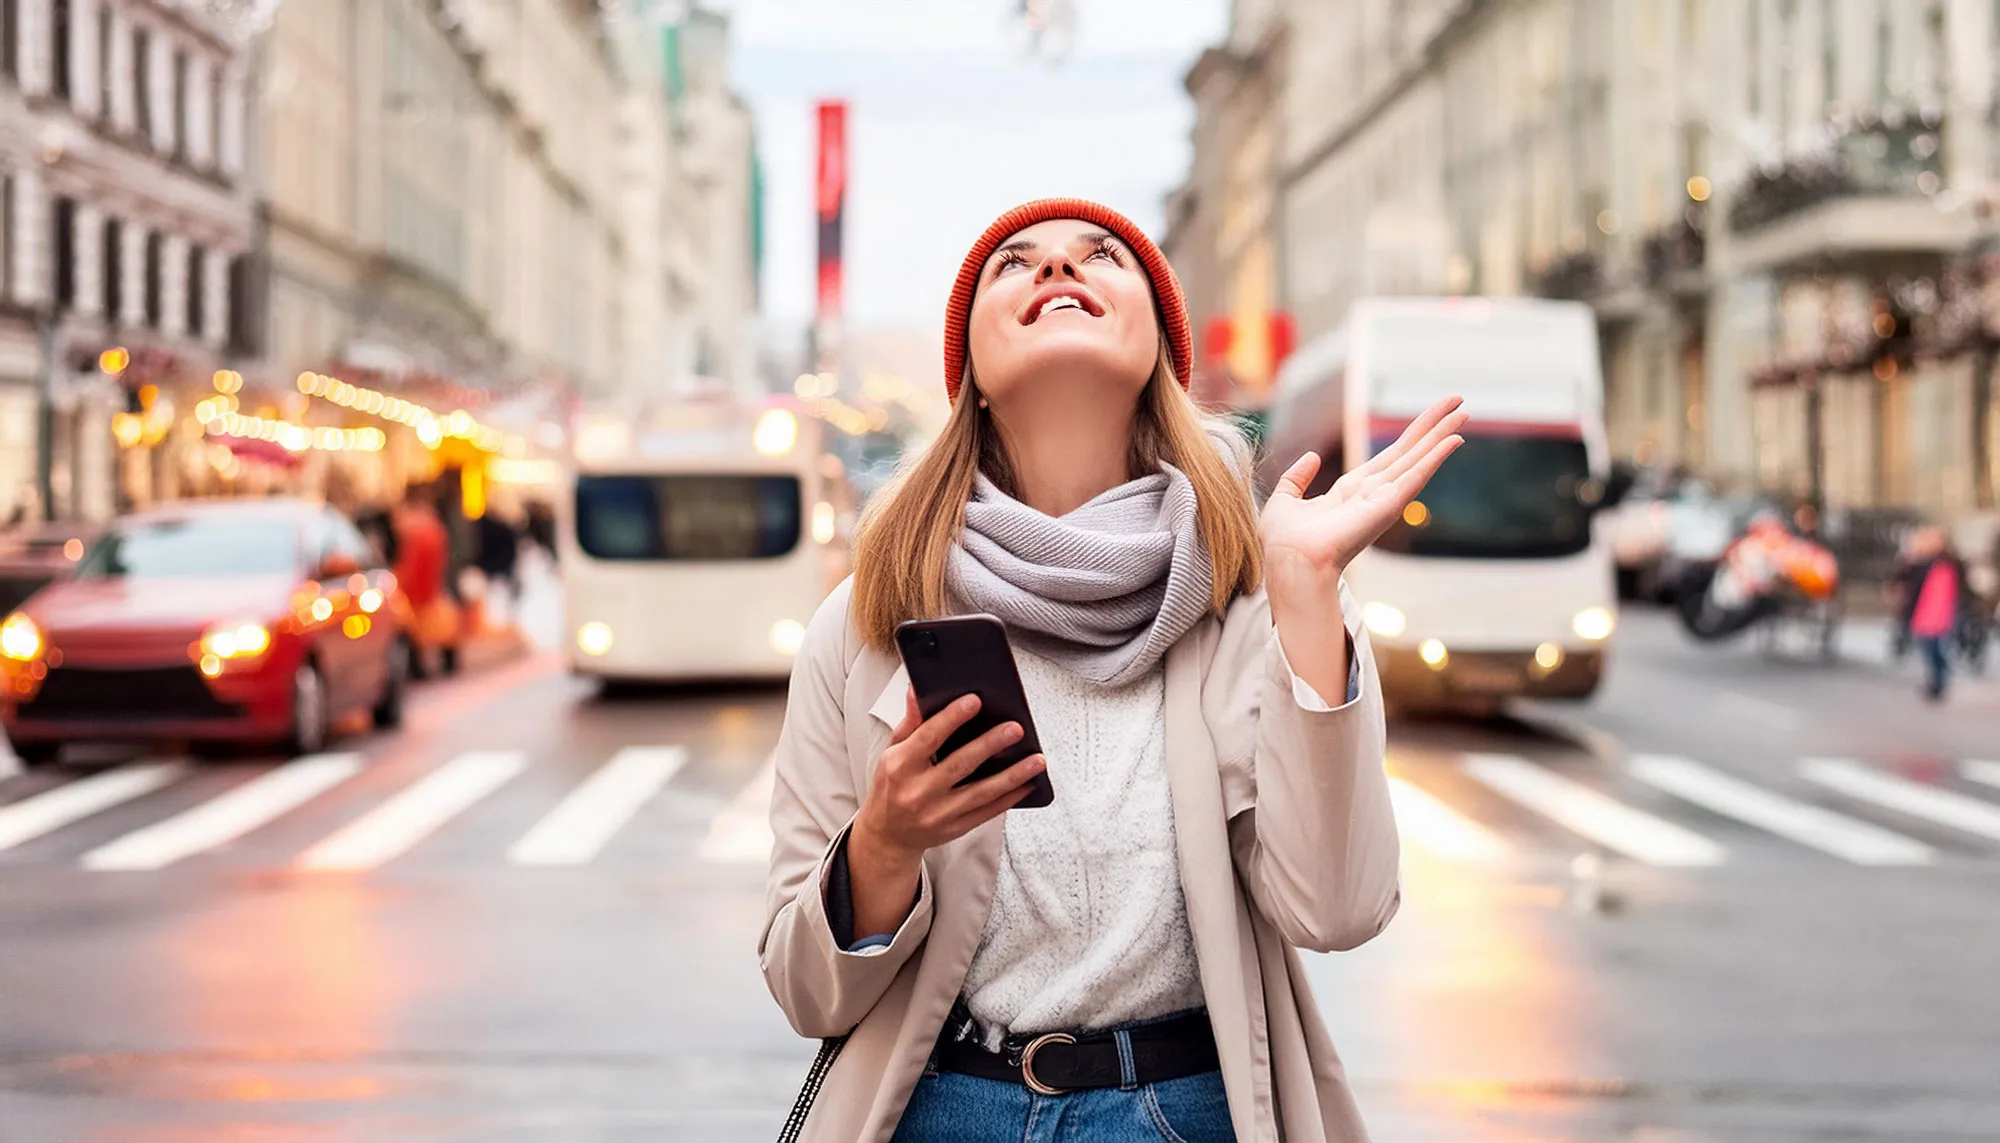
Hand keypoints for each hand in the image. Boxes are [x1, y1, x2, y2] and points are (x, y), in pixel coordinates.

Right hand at [851, 690, 1046, 870]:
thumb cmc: (891, 786)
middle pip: (960, 764)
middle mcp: (918, 791)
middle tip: (1016, 728)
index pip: (928, 737)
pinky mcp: (955, 828)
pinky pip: (988, 812)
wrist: (888, 835)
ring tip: (1037, 759)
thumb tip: (917, 691)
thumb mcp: (892, 752)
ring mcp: (938, 813)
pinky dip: (1010, 798)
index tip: (974, 701)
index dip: (951, 718)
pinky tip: (1028, 784)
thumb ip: (910, 723)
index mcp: (900, 766)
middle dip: (990, 744)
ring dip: (1013, 775)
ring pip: (981, 792)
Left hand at [1260, 395, 1467, 582]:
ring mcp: (1384, 500)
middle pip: (1410, 451)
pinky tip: (1455, 440)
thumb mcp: (1284, 501)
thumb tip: (1312, 457)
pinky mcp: (1389, 506)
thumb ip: (1296, 478)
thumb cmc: (1283, 543)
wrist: (1289, 563)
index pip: (1388, 457)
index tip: (1429, 419)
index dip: (1409, 436)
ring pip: (1419, 458)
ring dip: (1442, 434)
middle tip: (1458, 400)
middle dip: (1433, 426)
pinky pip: (1417, 476)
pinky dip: (1436, 457)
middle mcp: (1374, 494)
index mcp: (1352, 492)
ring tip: (1464, 410)